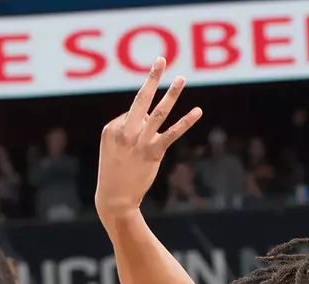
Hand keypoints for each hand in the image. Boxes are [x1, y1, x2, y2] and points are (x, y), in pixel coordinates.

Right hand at [95, 59, 201, 219]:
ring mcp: (139, 141)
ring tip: (182, 78)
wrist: (114, 199)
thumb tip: (150, 116)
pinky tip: (197, 111)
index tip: (139, 142)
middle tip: (161, 59)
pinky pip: (172, 133)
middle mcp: (124, 131)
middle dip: (152, 77)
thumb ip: (129, 130)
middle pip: (141, 99)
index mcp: (111, 127)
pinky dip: (186, 121)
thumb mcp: (114, 148)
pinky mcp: (153, 152)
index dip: (141, 122)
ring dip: (172, 94)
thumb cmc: (115, 173)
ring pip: (158, 112)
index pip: (132, 112)